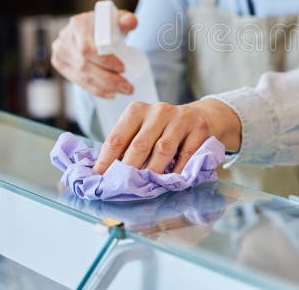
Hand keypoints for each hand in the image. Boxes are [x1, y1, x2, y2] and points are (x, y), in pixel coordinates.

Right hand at [51, 9, 137, 97]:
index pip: (87, 49)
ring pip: (81, 76)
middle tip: (128, 87)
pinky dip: (95, 89)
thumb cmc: (108, 24)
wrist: (92, 29)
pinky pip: (77, 81)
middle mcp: (65, 38)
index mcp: (78, 24)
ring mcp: (60, 52)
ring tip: (124, 91)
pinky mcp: (59, 63)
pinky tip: (110, 93)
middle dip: (108, 79)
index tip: (123, 69)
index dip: (104, 61)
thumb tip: (131, 22)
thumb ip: (127, 20)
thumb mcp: (119, 20)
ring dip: (104, 87)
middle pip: (85, 65)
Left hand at [92, 98, 240, 174]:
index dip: (106, 161)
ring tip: (145, 188)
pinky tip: (171, 180)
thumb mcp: (143, 130)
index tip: (98, 179)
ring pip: (163, 149)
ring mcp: (180, 118)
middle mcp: (158, 111)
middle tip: (120, 188)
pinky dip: (178, 169)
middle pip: (139, 144)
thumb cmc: (163, 129)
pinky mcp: (199, 128)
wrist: (199, 116)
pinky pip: (187, 152)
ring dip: (153, 171)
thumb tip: (104, 174)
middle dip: (128, 169)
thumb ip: (126, 148)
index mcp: (137, 110)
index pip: (117, 138)